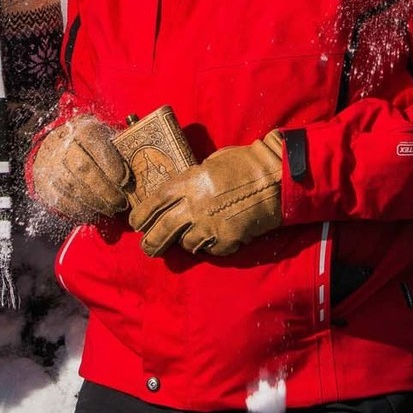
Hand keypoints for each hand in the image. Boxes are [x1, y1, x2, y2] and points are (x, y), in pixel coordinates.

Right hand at [28, 116, 131, 221]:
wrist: (56, 144)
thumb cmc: (91, 144)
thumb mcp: (104, 137)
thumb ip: (119, 150)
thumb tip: (138, 169)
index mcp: (81, 128)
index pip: (94, 143)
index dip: (110, 164)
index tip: (125, 181)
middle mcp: (62, 144)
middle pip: (82, 168)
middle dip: (105, 189)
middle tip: (121, 203)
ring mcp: (49, 164)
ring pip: (71, 187)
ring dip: (94, 202)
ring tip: (111, 209)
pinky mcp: (43, 183)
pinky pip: (60, 201)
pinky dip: (79, 210)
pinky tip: (94, 213)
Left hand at [134, 136, 285, 257]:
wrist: (278, 177)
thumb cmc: (246, 163)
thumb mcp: (211, 163)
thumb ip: (191, 180)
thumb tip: (178, 193)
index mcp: (189, 182)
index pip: (155, 202)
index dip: (142, 215)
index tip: (135, 223)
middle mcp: (194, 206)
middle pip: (162, 230)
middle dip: (151, 242)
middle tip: (148, 247)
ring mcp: (210, 226)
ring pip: (186, 244)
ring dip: (187, 242)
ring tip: (194, 236)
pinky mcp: (227, 240)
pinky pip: (211, 249)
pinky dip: (213, 245)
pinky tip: (220, 234)